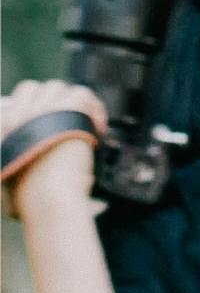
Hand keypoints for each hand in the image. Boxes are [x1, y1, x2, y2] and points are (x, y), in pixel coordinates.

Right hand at [1, 80, 105, 217]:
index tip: (48, 127)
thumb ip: (13, 189)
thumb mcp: (9, 193)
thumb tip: (18, 205)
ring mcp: (41, 108)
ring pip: (57, 87)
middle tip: (69, 122)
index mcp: (2, 128)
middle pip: (33, 89)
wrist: (46, 196)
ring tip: (87, 124)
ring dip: (72, 102)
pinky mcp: (65, 107)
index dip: (30, 110)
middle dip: (50, 102)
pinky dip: (92, 106)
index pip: (13, 103)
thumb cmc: (29, 201)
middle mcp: (18, 114)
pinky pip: (81, 93)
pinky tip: (98, 127)